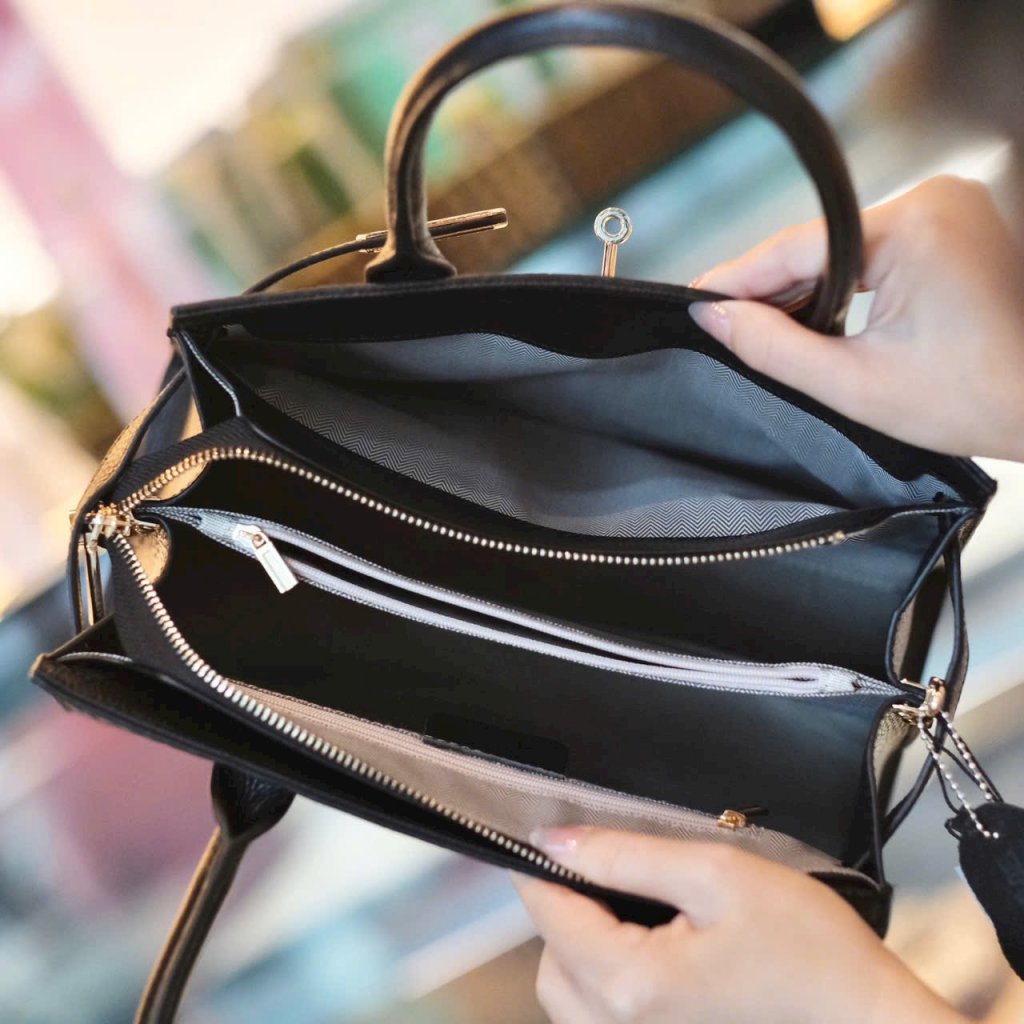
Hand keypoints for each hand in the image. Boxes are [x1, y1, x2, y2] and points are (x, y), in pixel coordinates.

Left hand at [513, 826, 966, 1023]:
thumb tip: (554, 839)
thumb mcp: (719, 876)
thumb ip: (627, 855)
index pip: (548, 913)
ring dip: (581, 950)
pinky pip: (601, 1021)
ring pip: (569, 998)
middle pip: (550, 961)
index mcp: (628, 983)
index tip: (554, 836)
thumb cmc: (808, 950)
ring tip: (633, 912)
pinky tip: (650, 955)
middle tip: (607, 872)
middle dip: (564, 911)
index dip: (542, 867)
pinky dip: (604, 985)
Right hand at [688, 175, 1023, 461]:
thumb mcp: (855, 383)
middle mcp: (935, 197)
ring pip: (841, 248)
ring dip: (802, 287)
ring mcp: (947, 208)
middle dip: (770, 287)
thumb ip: (774, 347)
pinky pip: (870, 251)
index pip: (798, 247)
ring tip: (757, 327)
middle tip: (719, 324)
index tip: (694, 300)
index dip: (738, 278)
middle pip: (818, 244)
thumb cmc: (975, 399)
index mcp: (915, 224)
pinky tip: (810, 316)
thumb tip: (713, 317)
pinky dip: (838, 284)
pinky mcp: (951, 227)